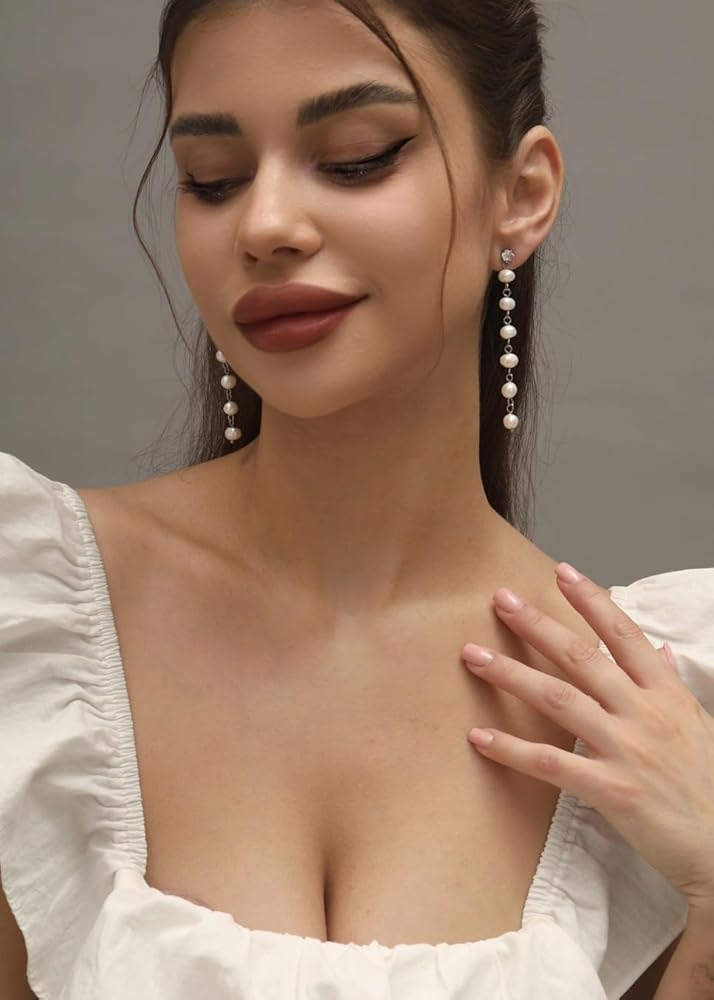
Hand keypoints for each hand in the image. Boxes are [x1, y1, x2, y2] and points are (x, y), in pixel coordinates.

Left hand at [461, 562, 713, 914]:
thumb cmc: (710, 785)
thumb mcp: (698, 724)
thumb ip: (671, 684)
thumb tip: (659, 649)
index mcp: (666, 693)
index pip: (624, 633)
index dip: (592, 600)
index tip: (562, 572)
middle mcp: (644, 712)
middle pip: (581, 656)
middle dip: (537, 624)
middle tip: (501, 600)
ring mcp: (626, 749)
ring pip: (557, 698)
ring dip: (510, 674)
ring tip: (473, 655)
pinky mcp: (610, 790)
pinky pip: (550, 762)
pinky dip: (511, 748)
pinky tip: (479, 735)